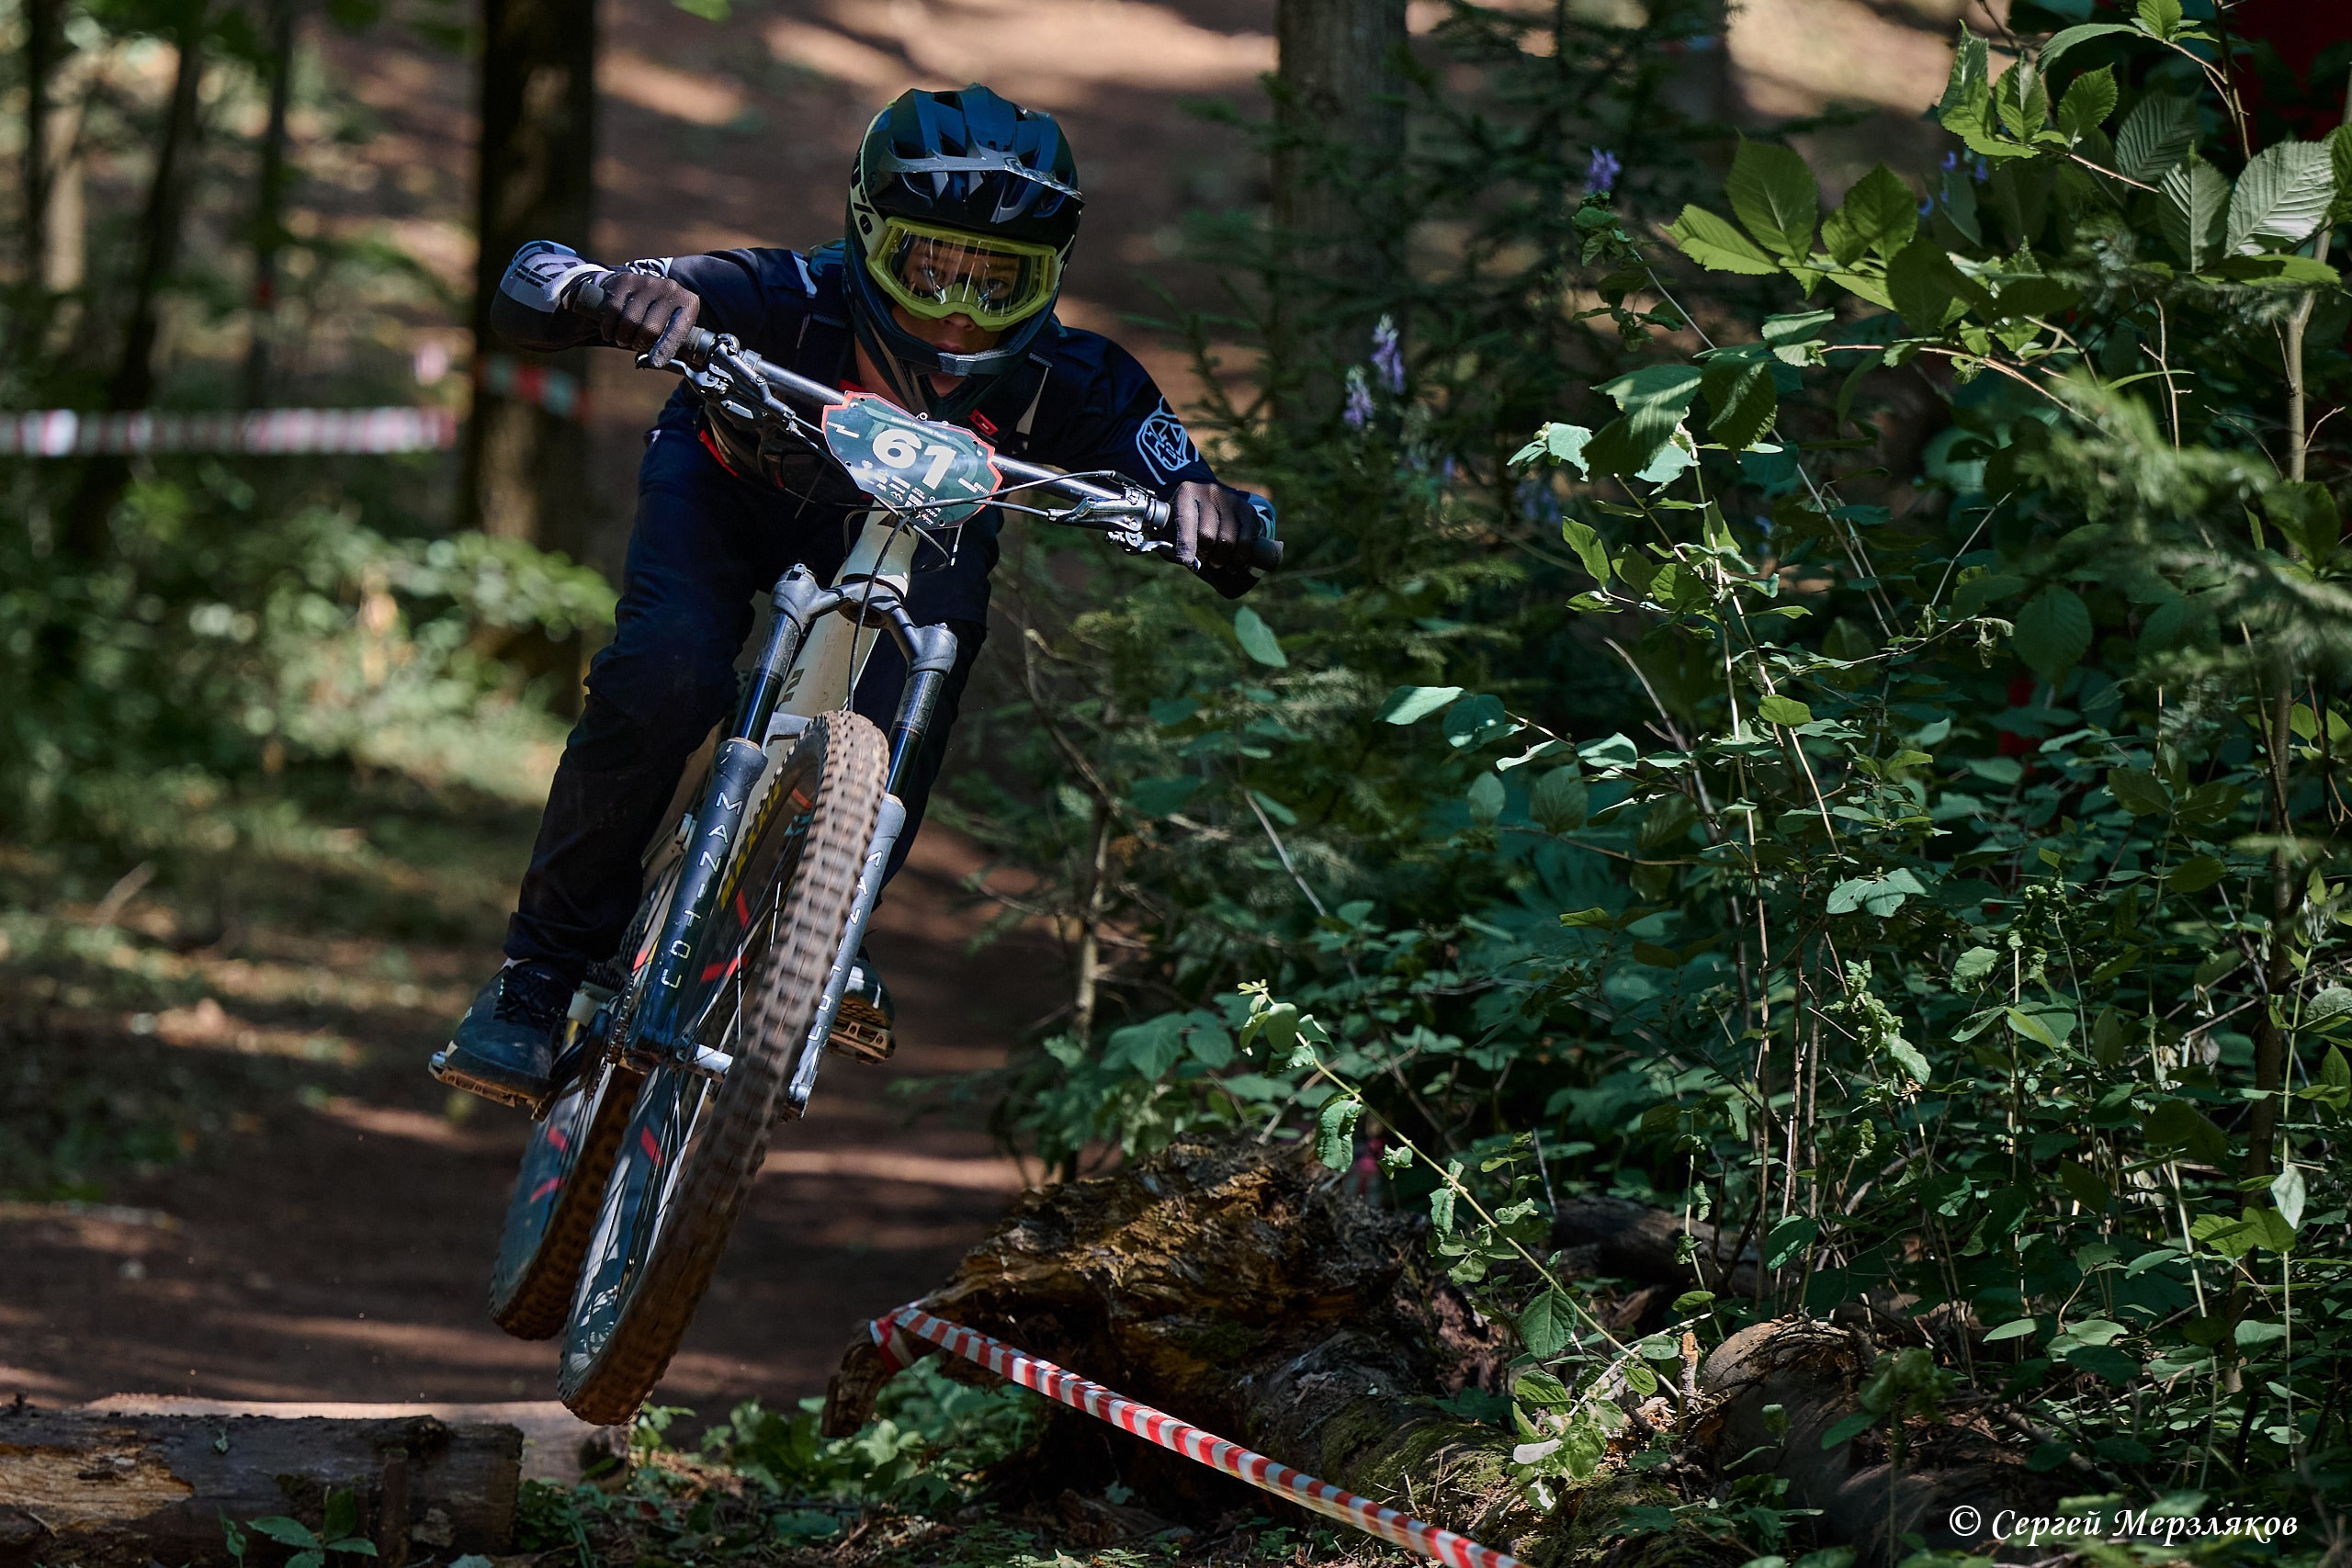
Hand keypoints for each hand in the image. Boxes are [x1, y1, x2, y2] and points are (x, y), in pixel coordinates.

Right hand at [578, 270, 699, 364]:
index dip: (665, 349)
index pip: (677, 330)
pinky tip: (611, 332)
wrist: (641, 289)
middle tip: (637, 345)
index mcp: (688, 302)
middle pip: (650, 329)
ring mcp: (647, 282)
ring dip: (623, 338)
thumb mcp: (672, 328)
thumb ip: (668, 345)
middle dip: (640, 344)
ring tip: (625, 339)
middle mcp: (670, 288)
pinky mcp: (626, 280)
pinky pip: (613, 311)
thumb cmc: (659, 317)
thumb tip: (653, 363)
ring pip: (630, 321)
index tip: (655, 363)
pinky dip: (609, 328)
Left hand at [1170, 481, 1252, 569]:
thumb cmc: (1189, 521)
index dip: (1186, 543)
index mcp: (1187, 493)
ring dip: (1220, 559)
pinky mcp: (1249, 511)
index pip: (1186, 520)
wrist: (1212, 503)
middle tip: (1203, 561)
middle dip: (1204, 554)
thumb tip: (1188, 561)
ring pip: (1228, 540)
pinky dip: (1239, 558)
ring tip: (1216, 564)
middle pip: (1207, 534)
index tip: (1186, 560)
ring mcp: (1232, 500)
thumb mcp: (1174, 526)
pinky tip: (1233, 565)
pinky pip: (1246, 541)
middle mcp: (1210, 492)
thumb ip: (1173, 543)